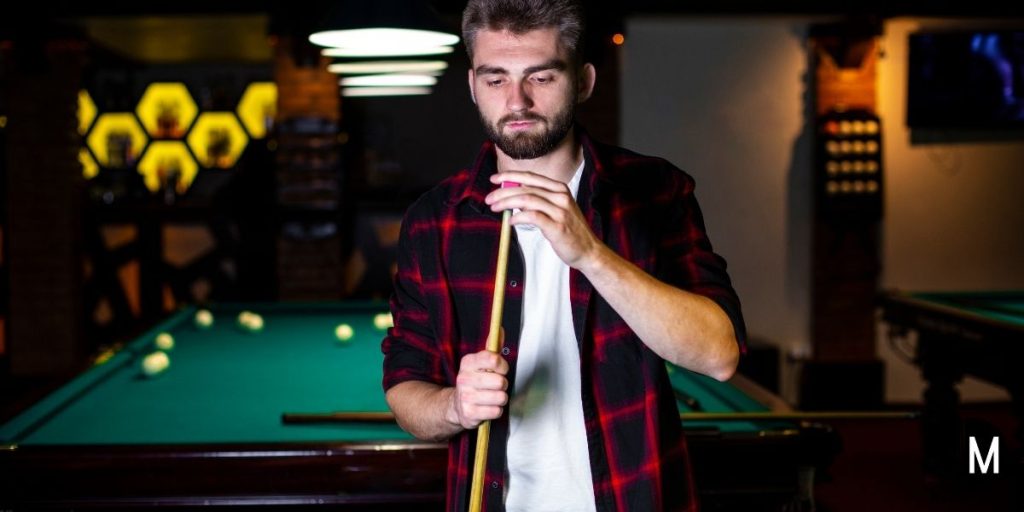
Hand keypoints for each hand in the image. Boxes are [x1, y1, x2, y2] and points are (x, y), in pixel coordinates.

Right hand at [447, 349, 508, 429]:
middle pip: (500, 381)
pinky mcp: (469, 414)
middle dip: (502, 385)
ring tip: (491, 397)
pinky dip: (495, 411)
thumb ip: (492, 346)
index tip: (500, 369)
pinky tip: (487, 407)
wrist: (457, 405)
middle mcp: (464, 379)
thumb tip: (499, 329)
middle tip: (495, 386)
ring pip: (500, 397)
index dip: (502, 365)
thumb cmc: (475, 381)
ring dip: (500, 399)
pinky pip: (496, 411)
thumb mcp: (481, 363)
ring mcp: (466, 397)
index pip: (493, 359)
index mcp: (468, 363)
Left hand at [485, 170, 602, 268]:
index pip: (530, 177)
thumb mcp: (556, 209)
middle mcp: (560, 196)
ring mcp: (560, 211)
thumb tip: (513, 196)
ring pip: (527, 200)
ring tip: (495, 208)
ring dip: (507, 203)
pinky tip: (511, 221)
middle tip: (489, 199)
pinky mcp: (558, 226)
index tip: (495, 179)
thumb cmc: (569, 231)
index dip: (510, 176)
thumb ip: (538, 200)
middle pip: (525, 188)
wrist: (588, 250)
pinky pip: (533, 217)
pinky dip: (518, 217)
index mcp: (559, 189)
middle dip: (503, 192)